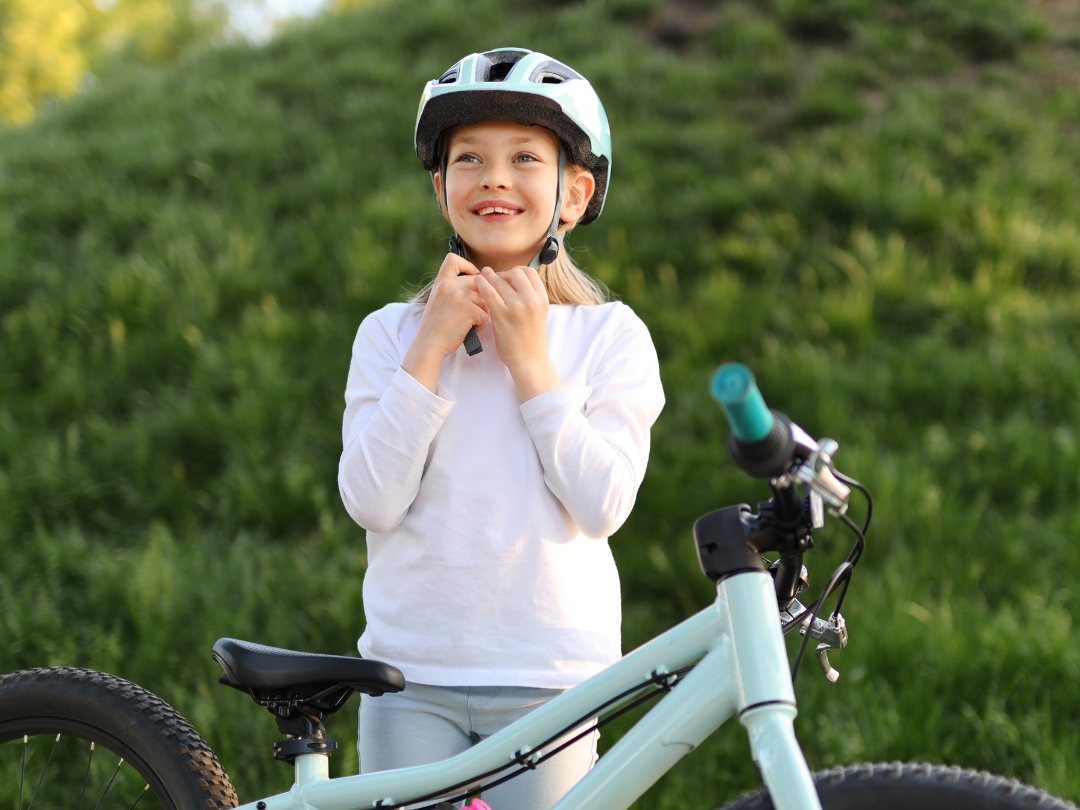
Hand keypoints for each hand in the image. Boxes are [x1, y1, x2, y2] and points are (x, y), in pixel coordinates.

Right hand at [402, 253, 488, 391]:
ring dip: (483, 313)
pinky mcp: (468, 309)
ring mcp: (459, 296)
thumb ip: (453, 289)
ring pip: (485, 299)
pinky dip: (481, 325)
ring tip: (471, 324)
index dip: (467, 265)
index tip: (473, 278)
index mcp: (441, 282)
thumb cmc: (436, 327)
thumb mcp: (439, 300)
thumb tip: (479, 281)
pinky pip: (485, 314)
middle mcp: (449, 285)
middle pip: (478, 281)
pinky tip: (471, 331)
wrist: (429, 345)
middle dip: (482, 297)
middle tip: (477, 311)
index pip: (453, 259)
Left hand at [475, 265, 562, 400]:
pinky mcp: (502, 314)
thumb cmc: (530, 337)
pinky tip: (477, 282)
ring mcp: (517, 306)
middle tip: (494, 279)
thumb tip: (513, 279)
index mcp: (542, 297)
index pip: (529, 272)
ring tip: (482, 277)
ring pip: (500, 280)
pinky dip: (481, 284)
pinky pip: (489, 292)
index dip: (516, 271)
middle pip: (515, 273)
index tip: (507, 277)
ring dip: (489, 277)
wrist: (528, 359)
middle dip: (503, 274)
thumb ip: (530, 296)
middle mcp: (532, 299)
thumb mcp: (538, 312)